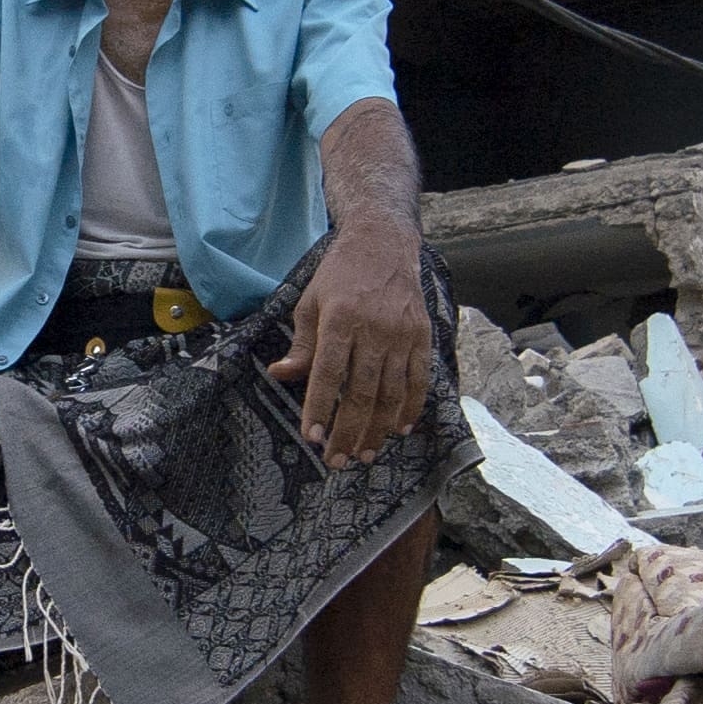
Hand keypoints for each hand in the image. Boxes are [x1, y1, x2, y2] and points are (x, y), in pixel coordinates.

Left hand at [269, 235, 433, 469]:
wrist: (383, 243)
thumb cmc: (339, 275)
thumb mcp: (310, 302)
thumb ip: (300, 344)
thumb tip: (281, 375)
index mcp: (339, 319)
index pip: (328, 374)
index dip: (320, 408)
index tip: (312, 437)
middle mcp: (373, 328)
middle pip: (361, 391)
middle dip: (348, 431)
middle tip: (337, 460)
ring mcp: (402, 334)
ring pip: (391, 392)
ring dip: (378, 428)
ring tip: (365, 454)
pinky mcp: (422, 335)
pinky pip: (419, 379)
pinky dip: (411, 407)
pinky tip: (399, 429)